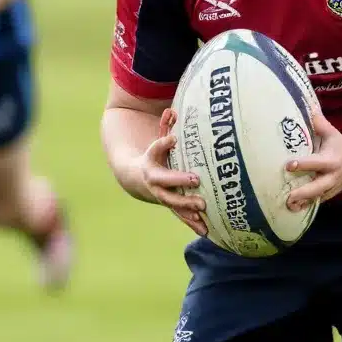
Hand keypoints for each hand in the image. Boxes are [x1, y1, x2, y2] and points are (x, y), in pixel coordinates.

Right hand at [139, 109, 206, 236]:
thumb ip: (164, 127)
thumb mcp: (157, 141)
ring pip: (173, 202)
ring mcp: (161, 195)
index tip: (174, 139)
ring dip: (187, 206)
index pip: (155, 149)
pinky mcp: (170, 206)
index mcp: (150, 162)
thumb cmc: (153, 157)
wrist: (136, 180)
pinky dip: (192, 223)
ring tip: (202, 208)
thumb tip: (172, 111)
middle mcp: (154, 180)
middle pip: (165, 181)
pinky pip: (181, 215)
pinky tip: (206, 230)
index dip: (163, 143)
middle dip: (179, 180)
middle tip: (195, 179)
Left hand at [285, 113, 341, 209]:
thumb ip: (319, 123)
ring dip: (303, 203)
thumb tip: (309, 106)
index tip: (289, 164)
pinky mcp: (328, 196)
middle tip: (288, 196)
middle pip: (317, 187)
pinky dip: (306, 207)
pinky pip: (316, 203)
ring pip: (316, 199)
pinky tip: (292, 211)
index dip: (303, 164)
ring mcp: (330, 189)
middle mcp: (331, 177)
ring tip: (287, 207)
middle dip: (303, 192)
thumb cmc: (341, 147)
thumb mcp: (333, 134)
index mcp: (330, 160)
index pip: (315, 163)